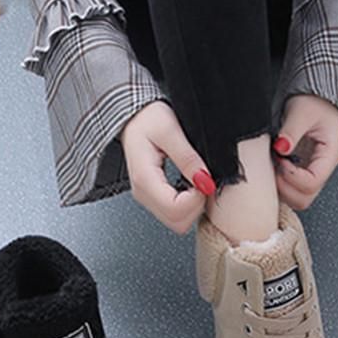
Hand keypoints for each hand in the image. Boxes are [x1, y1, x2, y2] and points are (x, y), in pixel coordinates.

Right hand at [121, 101, 215, 233]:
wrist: (133, 115)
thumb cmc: (147, 118)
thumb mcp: (170, 129)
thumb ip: (187, 157)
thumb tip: (205, 181)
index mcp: (144, 178)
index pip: (175, 210)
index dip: (196, 200)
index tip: (204, 180)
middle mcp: (143, 193)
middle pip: (177, 222)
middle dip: (196, 205)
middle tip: (201, 180)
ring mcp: (147, 197)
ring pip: (177, 222)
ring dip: (193, 206)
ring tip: (195, 180)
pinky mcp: (153, 197)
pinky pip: (175, 214)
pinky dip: (188, 205)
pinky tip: (190, 186)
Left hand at [273, 94, 337, 210]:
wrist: (319, 95)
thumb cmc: (316, 100)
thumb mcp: (302, 110)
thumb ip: (291, 131)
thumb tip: (281, 149)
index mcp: (332, 153)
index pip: (313, 181)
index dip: (292, 176)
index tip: (280, 159)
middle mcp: (325, 166)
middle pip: (306, 196)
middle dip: (286, 187)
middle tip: (273, 167)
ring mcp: (315, 170)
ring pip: (299, 197)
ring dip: (282, 187)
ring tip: (273, 165)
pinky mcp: (305, 170)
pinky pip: (293, 188)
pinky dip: (281, 183)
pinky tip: (274, 166)